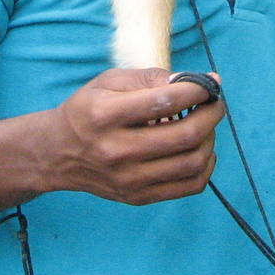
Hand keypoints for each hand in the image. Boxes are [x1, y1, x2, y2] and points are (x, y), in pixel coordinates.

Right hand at [39, 68, 220, 204]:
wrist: (58, 154)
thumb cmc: (87, 111)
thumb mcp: (108, 82)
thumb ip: (148, 78)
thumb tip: (191, 83)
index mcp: (105, 115)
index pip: (166, 101)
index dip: (197, 90)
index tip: (210, 83)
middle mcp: (116, 150)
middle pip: (185, 135)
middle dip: (211, 114)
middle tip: (216, 103)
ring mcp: (128, 179)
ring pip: (193, 162)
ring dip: (210, 139)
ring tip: (205, 125)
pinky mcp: (138, 197)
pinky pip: (190, 186)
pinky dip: (205, 165)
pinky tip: (200, 149)